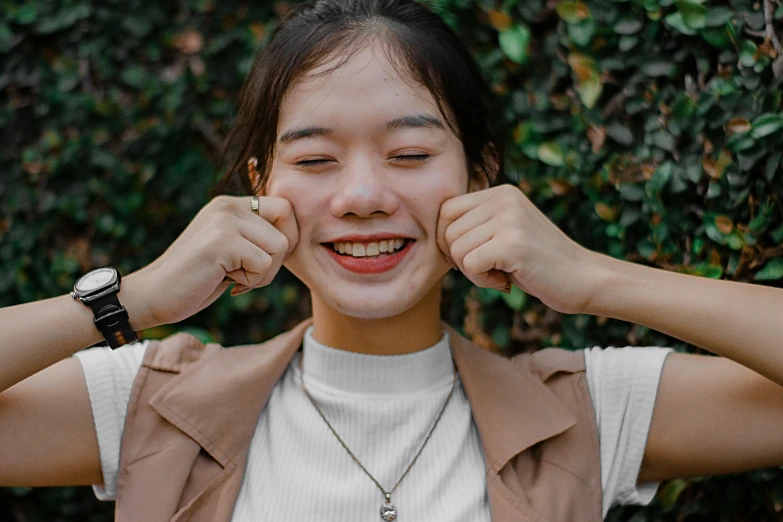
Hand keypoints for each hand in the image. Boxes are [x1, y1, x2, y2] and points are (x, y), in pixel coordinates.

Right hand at [128, 195, 297, 326]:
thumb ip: (256, 237)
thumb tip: (295, 237)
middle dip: (275, 262)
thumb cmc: (195, 279)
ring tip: (234, 278)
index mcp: (230, 205)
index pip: (285, 208)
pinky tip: (224, 281)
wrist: (153, 295)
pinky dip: (250, 281)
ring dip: (263, 274)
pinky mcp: (222, 241)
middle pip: (287, 230)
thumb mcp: (231, 251)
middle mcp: (228, 206)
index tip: (263, 261)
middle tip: (247, 275)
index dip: (287, 238)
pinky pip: (264, 263)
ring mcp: (224, 221)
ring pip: (279, 248)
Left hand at [437, 184, 600, 314]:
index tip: (471, 257)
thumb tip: (431, 233)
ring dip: (472, 272)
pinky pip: (469, 265)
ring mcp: (509, 219)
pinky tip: (506, 281)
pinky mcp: (512, 243)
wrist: (584, 279)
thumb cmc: (539, 263)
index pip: (446, 210)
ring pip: (456, 249)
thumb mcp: (507, 232)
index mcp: (501, 192)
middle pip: (447, 231)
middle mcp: (504, 199)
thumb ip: (477, 225)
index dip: (449, 239)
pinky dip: (481, 281)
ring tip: (501, 273)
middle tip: (489, 268)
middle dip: (460, 258)